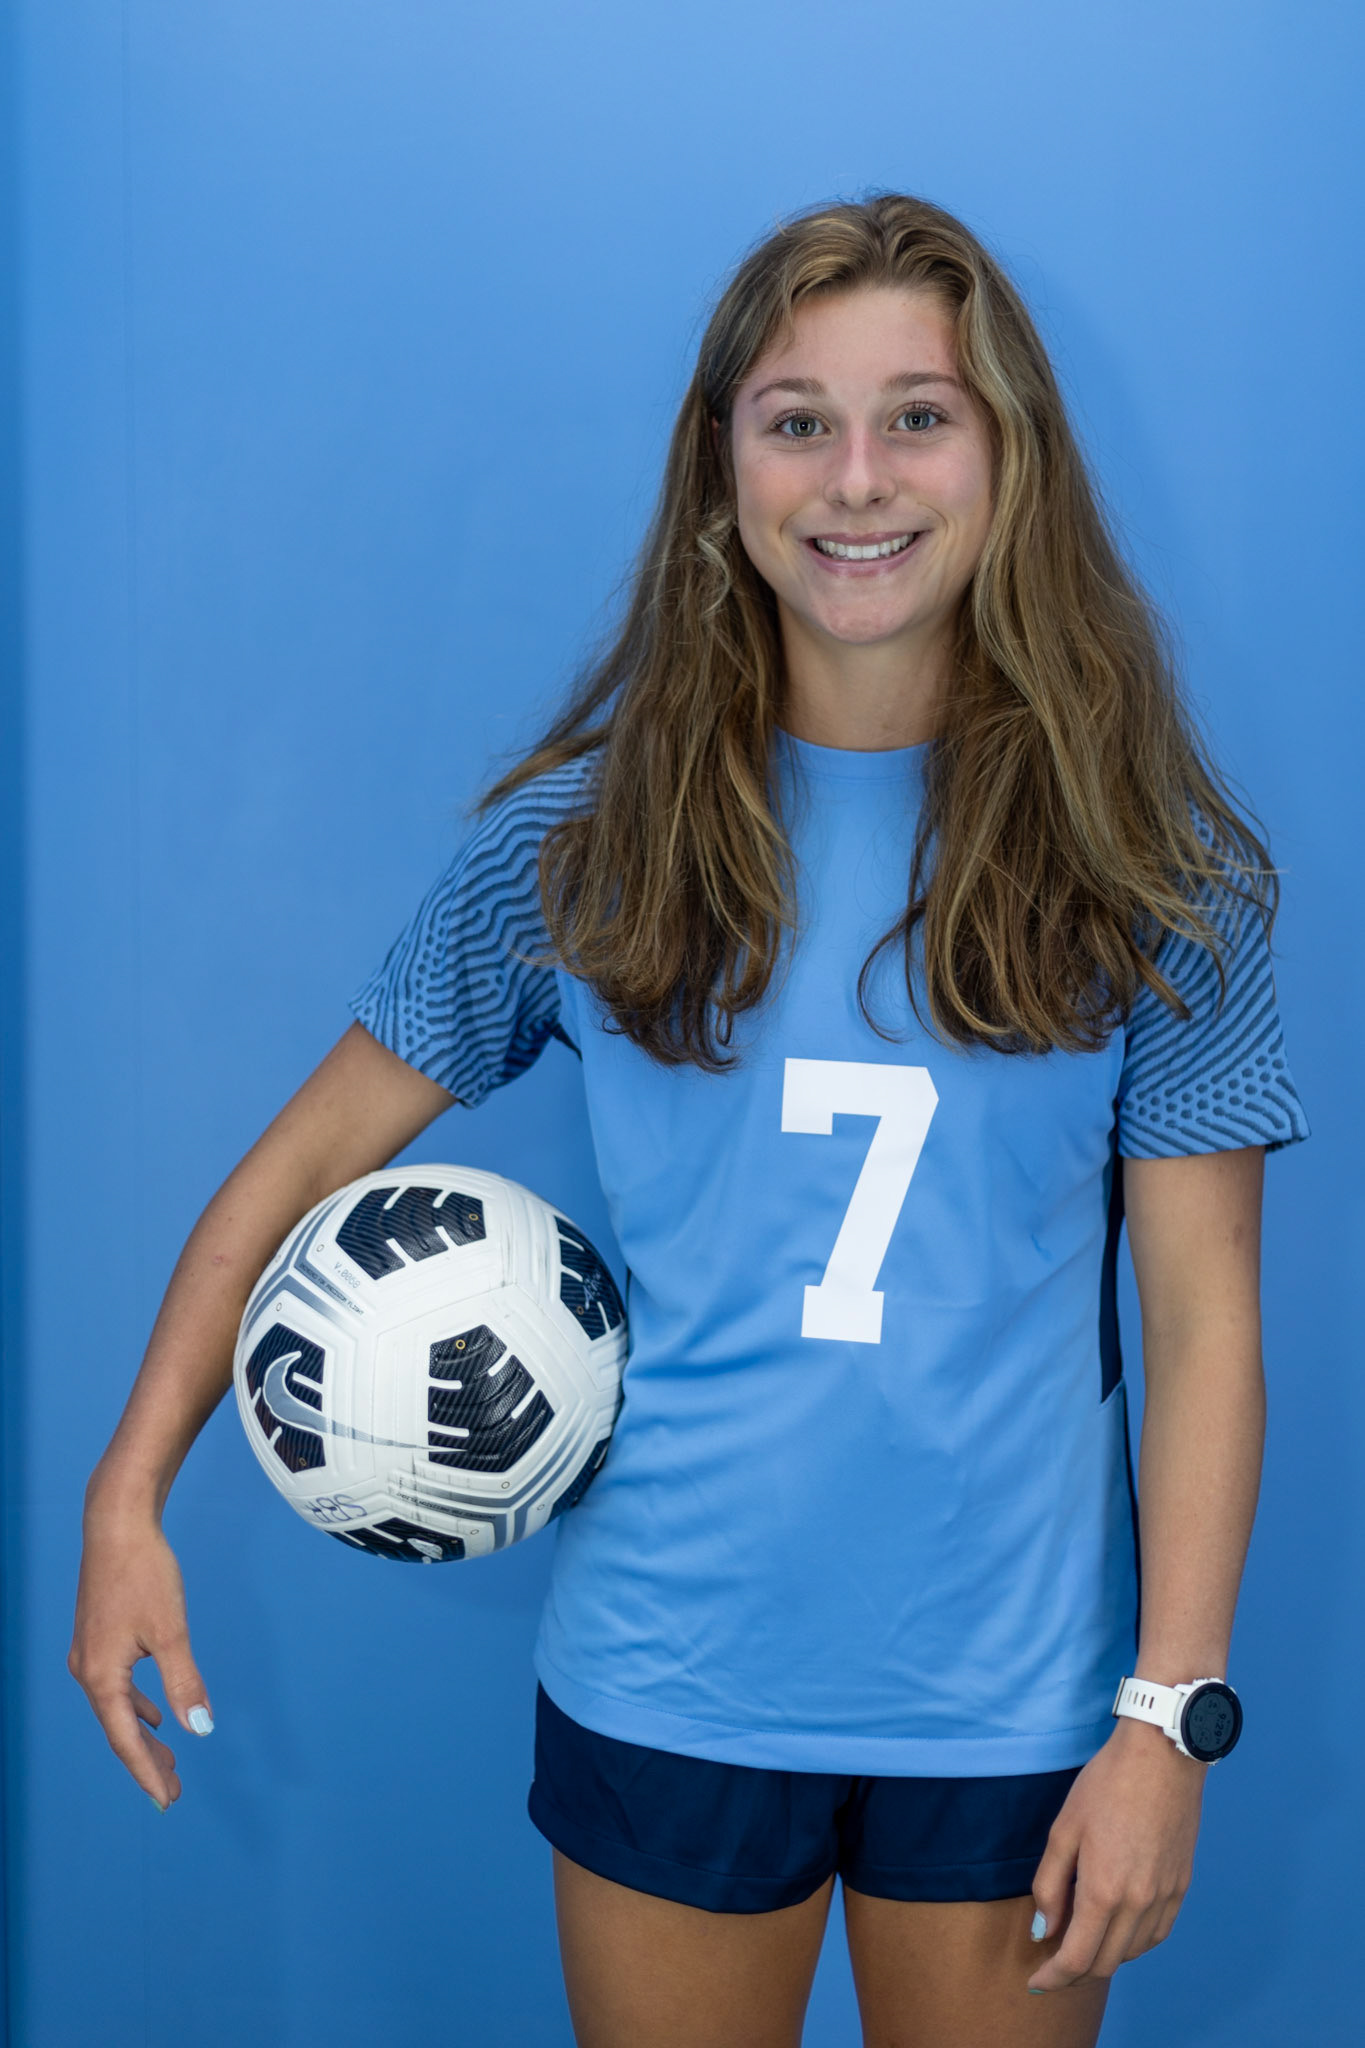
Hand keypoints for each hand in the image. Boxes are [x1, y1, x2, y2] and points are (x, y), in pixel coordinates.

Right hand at [68, 1501, 213, 1810]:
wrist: (117, 1524)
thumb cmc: (144, 1574)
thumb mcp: (171, 1631)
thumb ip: (184, 1682)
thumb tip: (200, 1729)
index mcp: (102, 1676)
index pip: (125, 1740)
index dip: (148, 1773)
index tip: (168, 1799)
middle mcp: (88, 1670)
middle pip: (119, 1730)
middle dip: (147, 1761)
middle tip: (174, 1790)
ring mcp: (89, 1653)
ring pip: (118, 1709)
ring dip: (143, 1735)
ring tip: (169, 1759)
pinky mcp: (97, 1637)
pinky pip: (116, 1687)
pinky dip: (136, 1707)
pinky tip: (155, 1715)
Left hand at [1027, 1715, 1205, 1992]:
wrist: (1162, 1756)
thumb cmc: (1106, 1784)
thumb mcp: (1063, 1829)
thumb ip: (1050, 1885)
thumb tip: (1044, 1930)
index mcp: (1104, 1891)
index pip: (1076, 1959)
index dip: (1053, 1978)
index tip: (1036, 1983)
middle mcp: (1138, 1904)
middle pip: (1105, 1964)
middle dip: (1074, 1973)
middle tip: (1053, 1966)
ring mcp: (1164, 1897)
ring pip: (1132, 1953)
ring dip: (1104, 1959)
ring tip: (1082, 1945)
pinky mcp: (1181, 1886)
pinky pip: (1156, 1934)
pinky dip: (1133, 1944)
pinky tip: (1118, 1931)